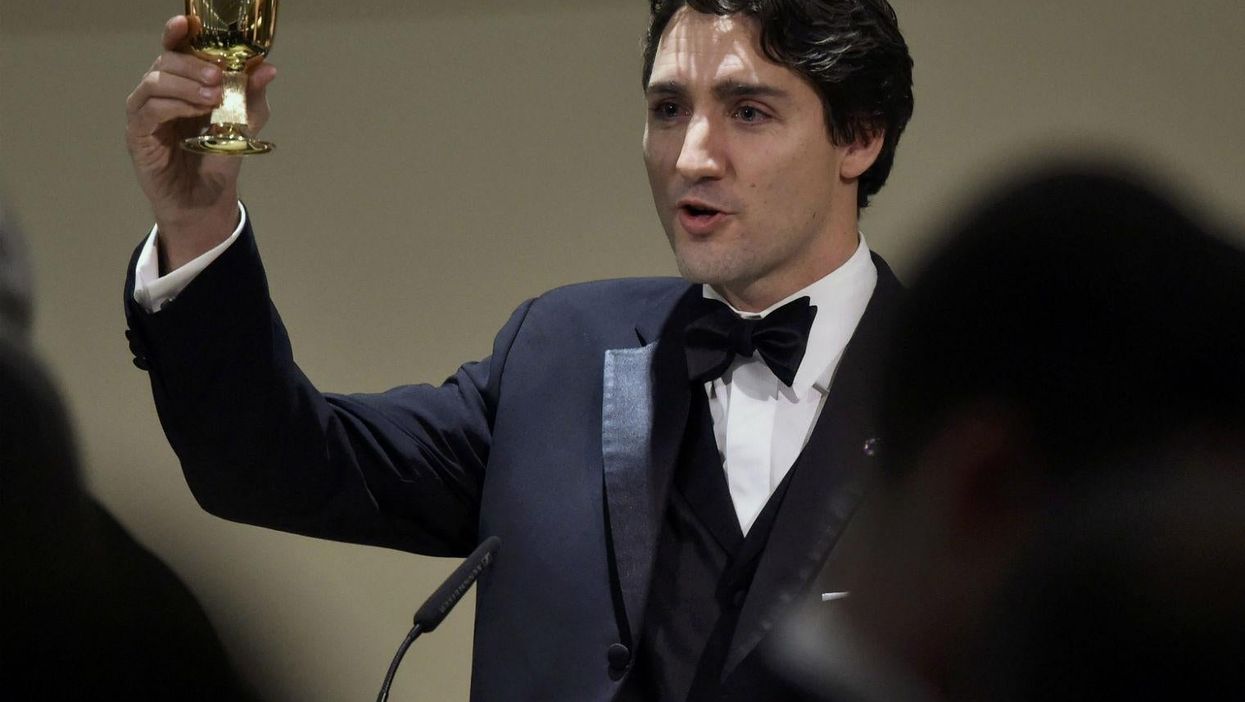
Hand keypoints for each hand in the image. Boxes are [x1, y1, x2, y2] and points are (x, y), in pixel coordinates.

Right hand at [125, 15, 276, 270]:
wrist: (207, 201)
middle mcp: (159, 94)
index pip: (174, 50)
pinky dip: (174, 105)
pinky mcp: (139, 135)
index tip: (189, 23)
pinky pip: (149, 110)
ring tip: (213, 97)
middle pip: (165, 62)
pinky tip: (196, 110)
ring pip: (155, 82)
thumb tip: (268, 68)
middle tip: (220, 76)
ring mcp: (145, 113)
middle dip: (194, 64)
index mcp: (182, 84)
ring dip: (186, 84)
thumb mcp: (244, 124)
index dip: (178, 33)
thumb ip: (252, 96)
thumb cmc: (219, 160)